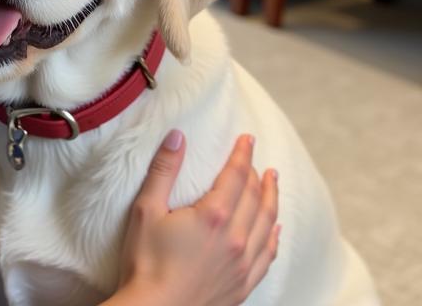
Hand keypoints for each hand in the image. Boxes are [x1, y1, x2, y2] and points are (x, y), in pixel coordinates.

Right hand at [109, 131, 279, 305]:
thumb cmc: (145, 261)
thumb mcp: (146, 209)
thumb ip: (164, 170)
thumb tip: (177, 136)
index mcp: (213, 215)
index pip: (236, 175)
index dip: (242, 154)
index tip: (248, 138)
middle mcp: (235, 238)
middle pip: (255, 197)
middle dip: (258, 174)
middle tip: (260, 159)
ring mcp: (242, 264)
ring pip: (266, 224)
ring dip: (271, 199)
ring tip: (273, 182)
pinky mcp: (242, 285)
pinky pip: (267, 256)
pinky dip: (274, 236)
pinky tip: (276, 228)